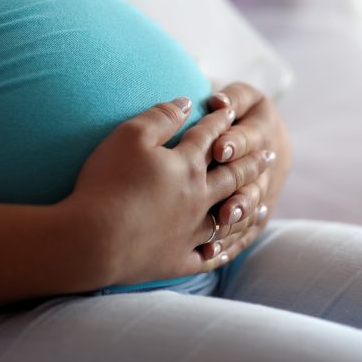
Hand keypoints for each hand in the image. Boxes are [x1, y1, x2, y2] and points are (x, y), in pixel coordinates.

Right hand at [55, 97, 275, 287]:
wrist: (92, 239)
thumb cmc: (108, 182)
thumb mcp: (129, 136)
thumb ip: (161, 116)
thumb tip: (187, 102)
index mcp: (187, 165)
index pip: (209, 137)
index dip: (220, 121)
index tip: (233, 112)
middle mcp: (197, 197)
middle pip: (232, 176)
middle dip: (251, 162)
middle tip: (269, 155)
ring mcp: (190, 232)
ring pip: (228, 217)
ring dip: (246, 206)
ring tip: (261, 200)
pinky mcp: (177, 260)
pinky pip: (208, 256)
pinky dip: (221, 251)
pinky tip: (225, 248)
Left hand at [197, 83, 291, 260]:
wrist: (264, 136)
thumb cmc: (240, 111)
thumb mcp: (242, 98)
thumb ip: (232, 98)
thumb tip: (218, 102)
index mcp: (265, 130)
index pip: (252, 137)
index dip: (237, 144)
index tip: (219, 150)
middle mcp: (269, 164)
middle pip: (256, 181)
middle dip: (241, 195)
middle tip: (224, 208)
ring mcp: (265, 191)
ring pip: (253, 209)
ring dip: (238, 221)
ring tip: (221, 230)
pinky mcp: (257, 213)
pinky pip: (246, 232)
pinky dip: (230, 244)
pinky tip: (211, 254)